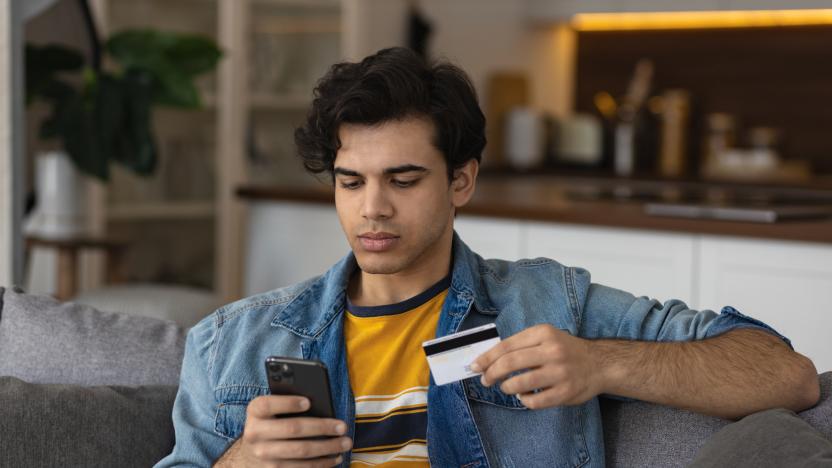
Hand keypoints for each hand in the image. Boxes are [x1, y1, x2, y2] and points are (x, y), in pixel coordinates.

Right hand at [234, 395, 351, 466]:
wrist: (249, 453)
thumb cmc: (271, 423)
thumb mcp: (271, 410)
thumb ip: (287, 403)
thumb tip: (319, 403)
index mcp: (255, 412)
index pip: (268, 405)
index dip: (288, 403)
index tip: (308, 402)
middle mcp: (255, 434)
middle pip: (292, 429)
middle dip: (322, 427)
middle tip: (343, 427)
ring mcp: (263, 455)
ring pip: (301, 451)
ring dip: (328, 448)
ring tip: (345, 443)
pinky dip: (322, 463)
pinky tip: (335, 457)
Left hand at [471, 324, 601, 409]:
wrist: (600, 364)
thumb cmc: (565, 350)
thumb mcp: (546, 337)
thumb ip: (521, 345)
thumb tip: (489, 359)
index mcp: (543, 333)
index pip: (506, 346)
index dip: (487, 358)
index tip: (474, 366)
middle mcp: (552, 351)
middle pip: (510, 363)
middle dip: (491, 373)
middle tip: (485, 380)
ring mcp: (559, 373)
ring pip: (519, 384)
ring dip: (506, 387)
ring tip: (506, 387)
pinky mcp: (565, 392)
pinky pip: (534, 401)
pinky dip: (523, 400)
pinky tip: (524, 395)